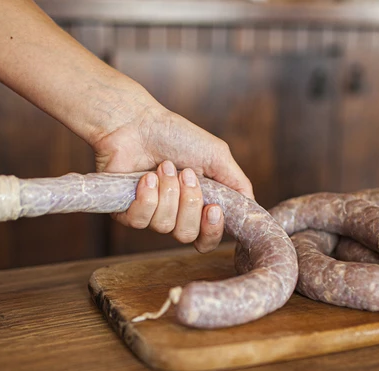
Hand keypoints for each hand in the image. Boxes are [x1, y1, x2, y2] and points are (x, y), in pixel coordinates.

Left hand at [93, 99, 253, 252]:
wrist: (136, 123)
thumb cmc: (175, 135)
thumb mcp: (216, 157)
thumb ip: (237, 185)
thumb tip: (252, 210)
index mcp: (196, 206)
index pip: (207, 239)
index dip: (212, 231)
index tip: (213, 209)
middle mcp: (174, 214)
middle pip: (187, 235)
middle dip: (188, 202)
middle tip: (185, 174)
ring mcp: (150, 215)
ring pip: (164, 227)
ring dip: (167, 192)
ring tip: (163, 167)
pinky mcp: (126, 213)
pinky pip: (141, 221)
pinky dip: (147, 196)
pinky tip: (145, 178)